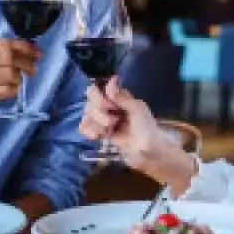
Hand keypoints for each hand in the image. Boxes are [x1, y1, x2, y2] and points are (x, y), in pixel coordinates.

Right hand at [0, 39, 37, 128]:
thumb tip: (23, 52)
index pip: (3, 43)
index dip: (24, 47)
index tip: (37, 52)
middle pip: (7, 57)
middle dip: (26, 62)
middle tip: (34, 68)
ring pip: (7, 74)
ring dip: (20, 78)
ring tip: (20, 81)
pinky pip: (4, 91)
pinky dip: (13, 90)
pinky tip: (13, 90)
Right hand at [77, 78, 195, 182]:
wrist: (148, 153)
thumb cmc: (147, 129)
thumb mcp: (137, 109)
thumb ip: (122, 96)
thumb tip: (111, 79)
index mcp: (120, 97)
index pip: (98, 89)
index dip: (98, 97)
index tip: (108, 105)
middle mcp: (110, 106)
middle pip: (90, 102)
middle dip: (98, 113)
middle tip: (112, 122)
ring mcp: (104, 120)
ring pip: (87, 115)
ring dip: (95, 123)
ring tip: (108, 131)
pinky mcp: (101, 133)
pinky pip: (85, 128)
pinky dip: (89, 131)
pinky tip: (97, 137)